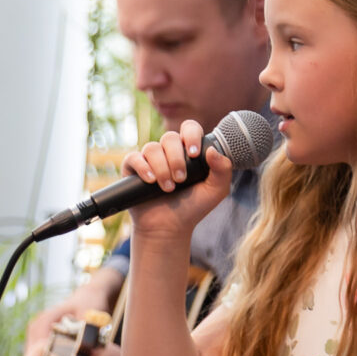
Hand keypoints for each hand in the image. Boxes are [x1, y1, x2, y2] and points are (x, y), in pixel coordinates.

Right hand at [124, 120, 232, 242]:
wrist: (169, 228)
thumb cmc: (193, 207)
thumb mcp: (216, 190)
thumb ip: (223, 170)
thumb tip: (212, 150)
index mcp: (189, 151)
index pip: (190, 128)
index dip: (191, 135)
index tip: (194, 154)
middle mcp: (169, 151)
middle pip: (170, 137)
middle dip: (176, 159)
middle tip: (181, 179)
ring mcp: (150, 159)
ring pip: (152, 148)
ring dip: (162, 168)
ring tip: (168, 188)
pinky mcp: (133, 169)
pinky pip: (134, 157)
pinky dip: (143, 168)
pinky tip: (150, 180)